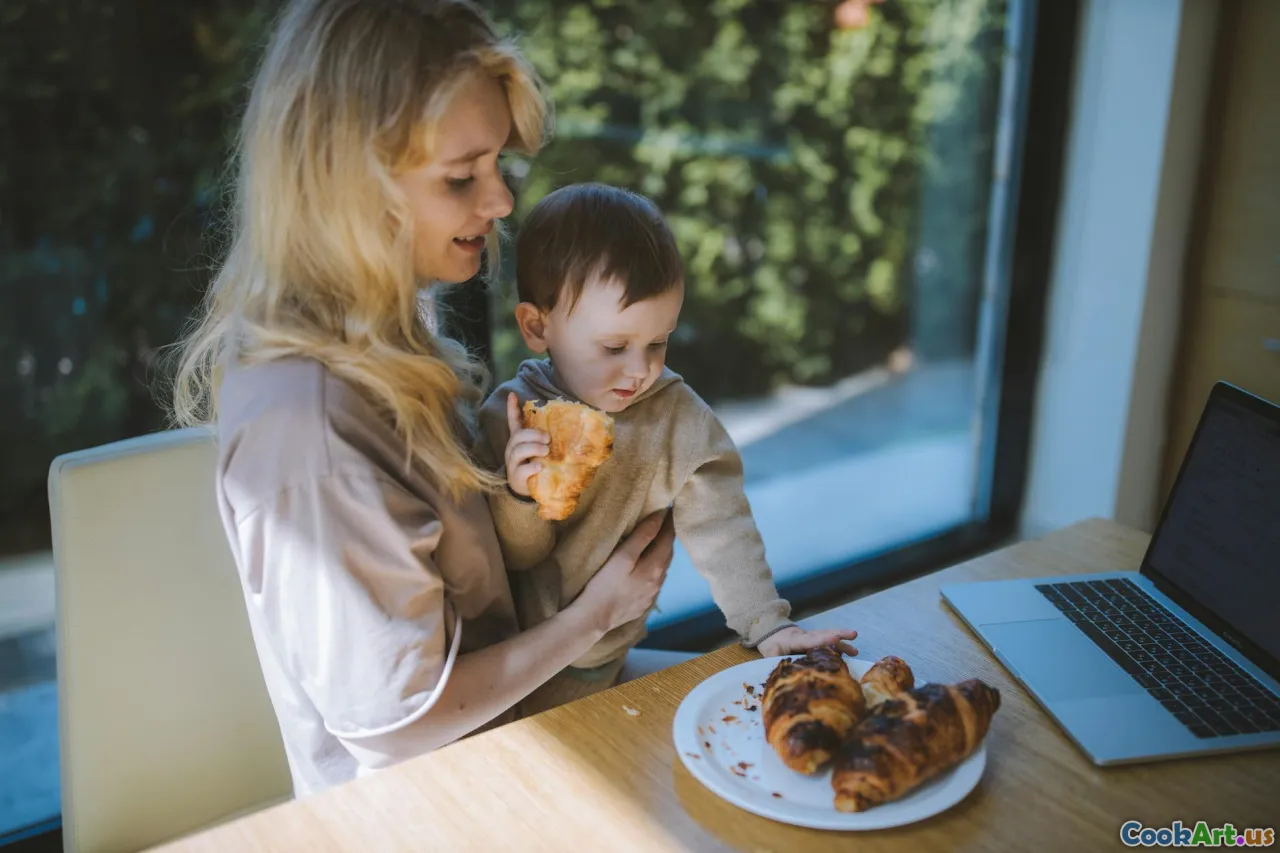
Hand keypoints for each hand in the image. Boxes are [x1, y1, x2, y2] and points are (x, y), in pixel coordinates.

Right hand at [504, 392, 548, 497]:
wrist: (526, 490)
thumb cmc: (536, 465)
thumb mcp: (540, 450)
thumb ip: (547, 440)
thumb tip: (569, 428)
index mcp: (519, 440)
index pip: (513, 422)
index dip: (512, 409)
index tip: (512, 395)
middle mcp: (513, 449)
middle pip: (518, 435)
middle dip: (533, 434)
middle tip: (548, 438)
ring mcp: (513, 463)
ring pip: (519, 450)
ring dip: (534, 448)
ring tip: (546, 451)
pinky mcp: (516, 476)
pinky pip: (522, 469)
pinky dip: (532, 467)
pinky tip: (540, 466)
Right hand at [572, 510, 675, 633]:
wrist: (594, 619)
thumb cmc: (604, 585)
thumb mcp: (622, 557)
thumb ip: (642, 537)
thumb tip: (659, 518)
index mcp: (655, 567)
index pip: (668, 538)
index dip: (669, 522)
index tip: (669, 508)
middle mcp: (658, 581)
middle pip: (668, 553)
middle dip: (667, 536)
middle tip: (664, 521)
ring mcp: (652, 594)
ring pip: (663, 568)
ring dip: (662, 553)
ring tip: (657, 541)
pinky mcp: (643, 604)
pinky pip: (655, 581)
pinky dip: (655, 568)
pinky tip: (647, 568)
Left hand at [757, 626, 858, 658]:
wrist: (773, 633)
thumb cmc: (772, 645)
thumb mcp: (769, 653)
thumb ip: (776, 661)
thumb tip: (784, 673)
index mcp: (794, 640)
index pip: (809, 640)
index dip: (822, 640)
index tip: (835, 638)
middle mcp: (806, 637)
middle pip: (823, 635)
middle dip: (838, 635)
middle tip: (854, 635)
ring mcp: (812, 638)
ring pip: (828, 637)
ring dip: (842, 642)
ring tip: (856, 651)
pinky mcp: (816, 641)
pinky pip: (828, 643)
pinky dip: (839, 647)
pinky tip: (850, 653)